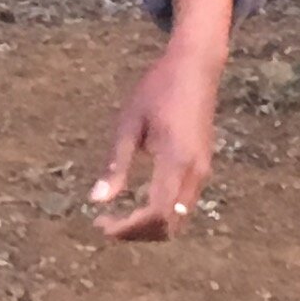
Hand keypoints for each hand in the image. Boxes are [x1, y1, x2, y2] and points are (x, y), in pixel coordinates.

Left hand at [92, 0, 231, 241]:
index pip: (155, 213)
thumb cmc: (158, 88)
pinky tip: (137, 204)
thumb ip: (116, 164)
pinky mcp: (203, 167)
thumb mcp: (128, 123)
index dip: (129, 228)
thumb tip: (96, 201)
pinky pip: (183, 205)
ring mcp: (203, 170)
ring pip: (178, 218)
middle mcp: (194, 171)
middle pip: (168, 224)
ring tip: (117, 218)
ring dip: (149, 226)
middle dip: (137, 233)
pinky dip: (160, 214)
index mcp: (175, 159)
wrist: (196, 67)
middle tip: (104, 223)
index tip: (102, 225)